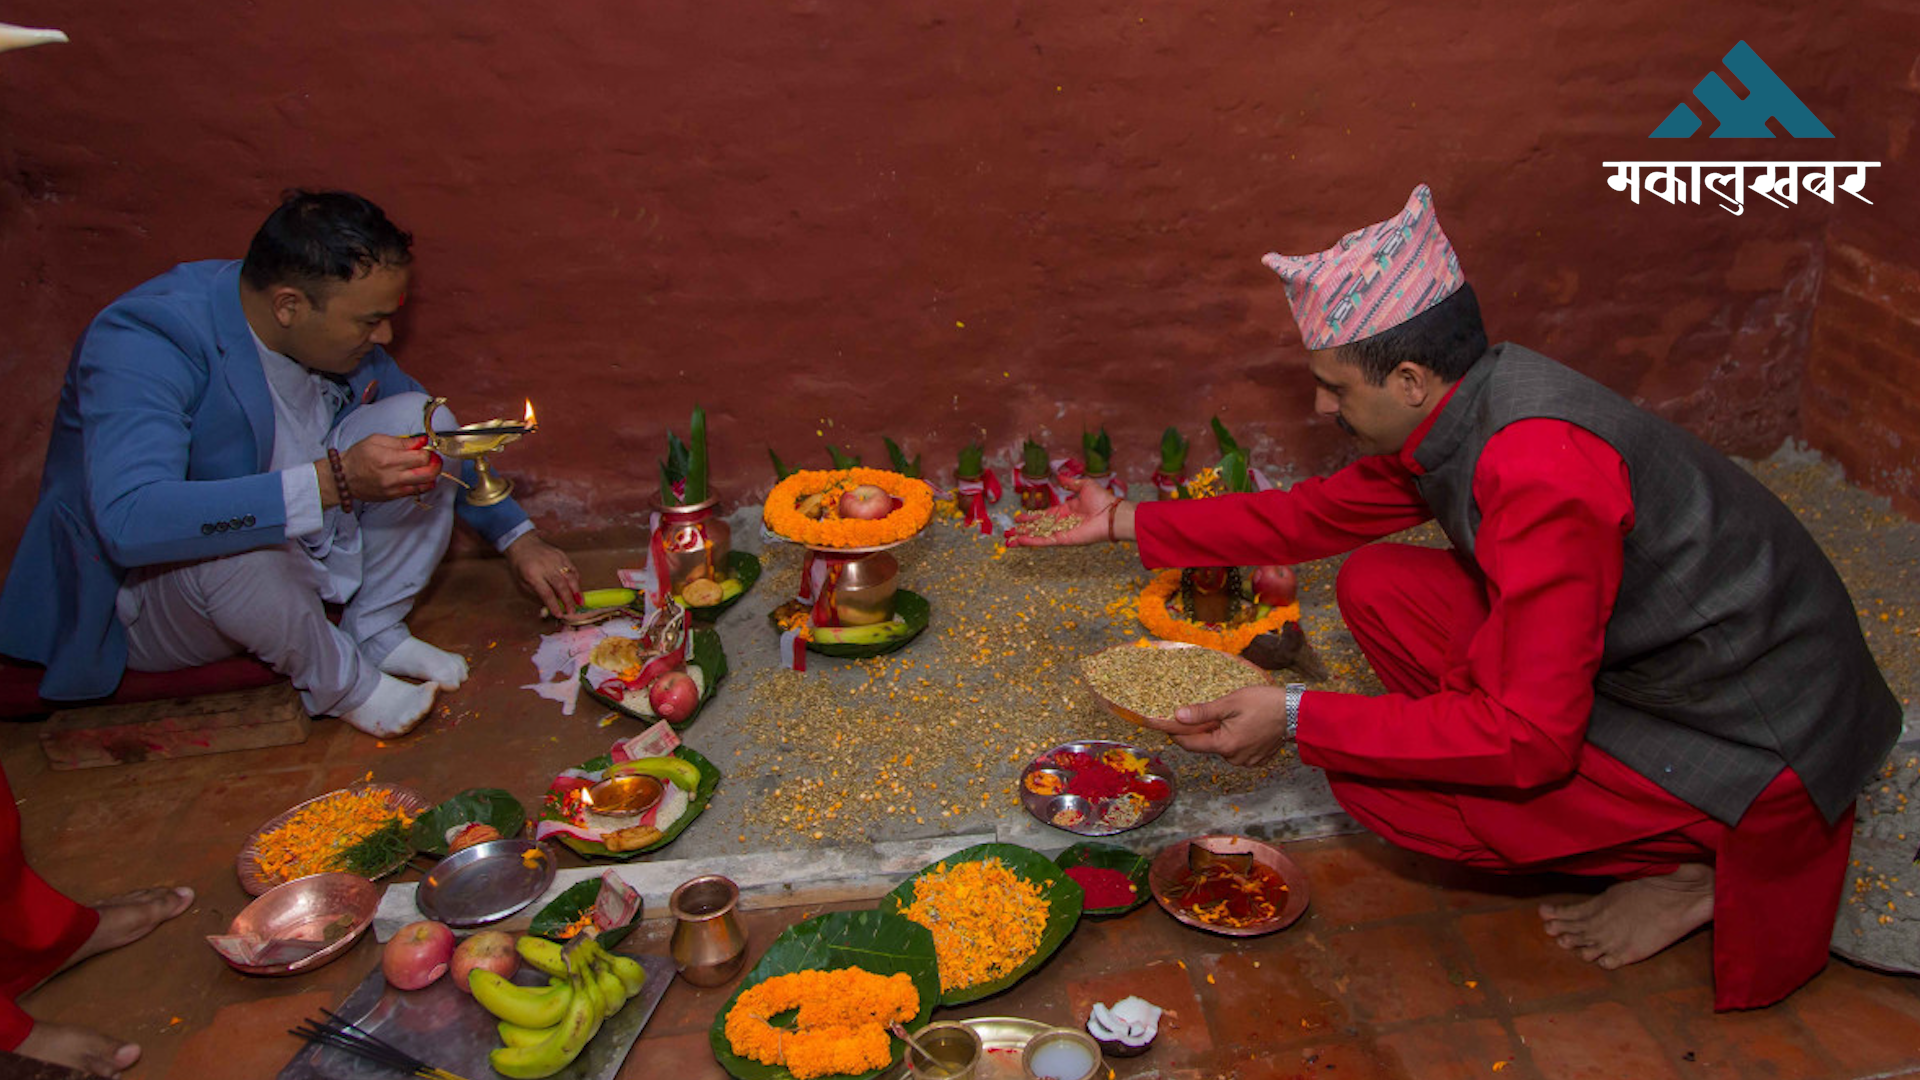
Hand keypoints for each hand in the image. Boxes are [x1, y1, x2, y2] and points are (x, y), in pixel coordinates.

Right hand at [339, 434, 441, 501]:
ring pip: (425, 484)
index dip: (428, 451)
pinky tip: (420, 476)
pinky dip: (423, 484)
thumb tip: (422, 440)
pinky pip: (416, 492)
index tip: (426, 447)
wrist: (343, 477)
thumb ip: (402, 441)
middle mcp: (393, 476)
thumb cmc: (358, 456)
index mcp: (389, 459)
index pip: (421, 457)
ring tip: (427, 467)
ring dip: (432, 475)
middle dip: (436, 464)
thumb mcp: (377, 440)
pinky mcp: (394, 496)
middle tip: (433, 458)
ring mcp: (394, 489)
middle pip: (428, 473)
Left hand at [504, 533, 580, 617]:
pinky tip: (577, 588)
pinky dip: (576, 579)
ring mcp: (555, 559)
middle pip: (561, 585)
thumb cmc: (520, 565)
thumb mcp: (522, 582)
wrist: (522, 543)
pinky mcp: (561, 555)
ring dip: (576, 591)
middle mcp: (545, 566)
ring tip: (580, 602)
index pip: (546, 593)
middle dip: (568, 600)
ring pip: (570, 577)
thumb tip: (551, 604)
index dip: (554, 605)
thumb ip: (537, 593)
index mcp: (532, 574)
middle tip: (573, 611)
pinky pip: (572, 568)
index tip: (559, 614)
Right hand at [1005, 479, 1120, 547]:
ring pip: (1038, 536)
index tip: (1018, 518)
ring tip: (1008, 542)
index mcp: (1065, 511)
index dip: (1030, 517)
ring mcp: (1062, 533)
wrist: (1112, 513)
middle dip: (1022, 530)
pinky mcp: (1064, 540)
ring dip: (1022, 538)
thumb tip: (1060, 476)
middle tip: (1007, 533)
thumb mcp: (1084, 485)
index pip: (1043, 515)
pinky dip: (1032, 542)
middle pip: (1037, 528)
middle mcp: (1062, 523)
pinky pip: (1045, 541)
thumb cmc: (1102, 500)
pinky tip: (1019, 541)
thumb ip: (1070, 483)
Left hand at [1136, 685, 1291, 765]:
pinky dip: (1234, 738)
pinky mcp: (1256, 759)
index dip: (1175, 733)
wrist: (1297, 713)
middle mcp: (1233, 758)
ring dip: (1219, 733)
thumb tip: (1178, 716)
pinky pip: (1236, 749)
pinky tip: (1242, 724)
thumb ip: (1203, 712)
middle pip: (1206, 744)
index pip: (1190, 743)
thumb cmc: (1265, 703)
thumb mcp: (1230, 702)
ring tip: (1229, 716)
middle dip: (1201, 730)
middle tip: (1204, 712)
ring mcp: (1246, 761)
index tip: (1164, 724)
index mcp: (1225, 745)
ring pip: (1221, 747)